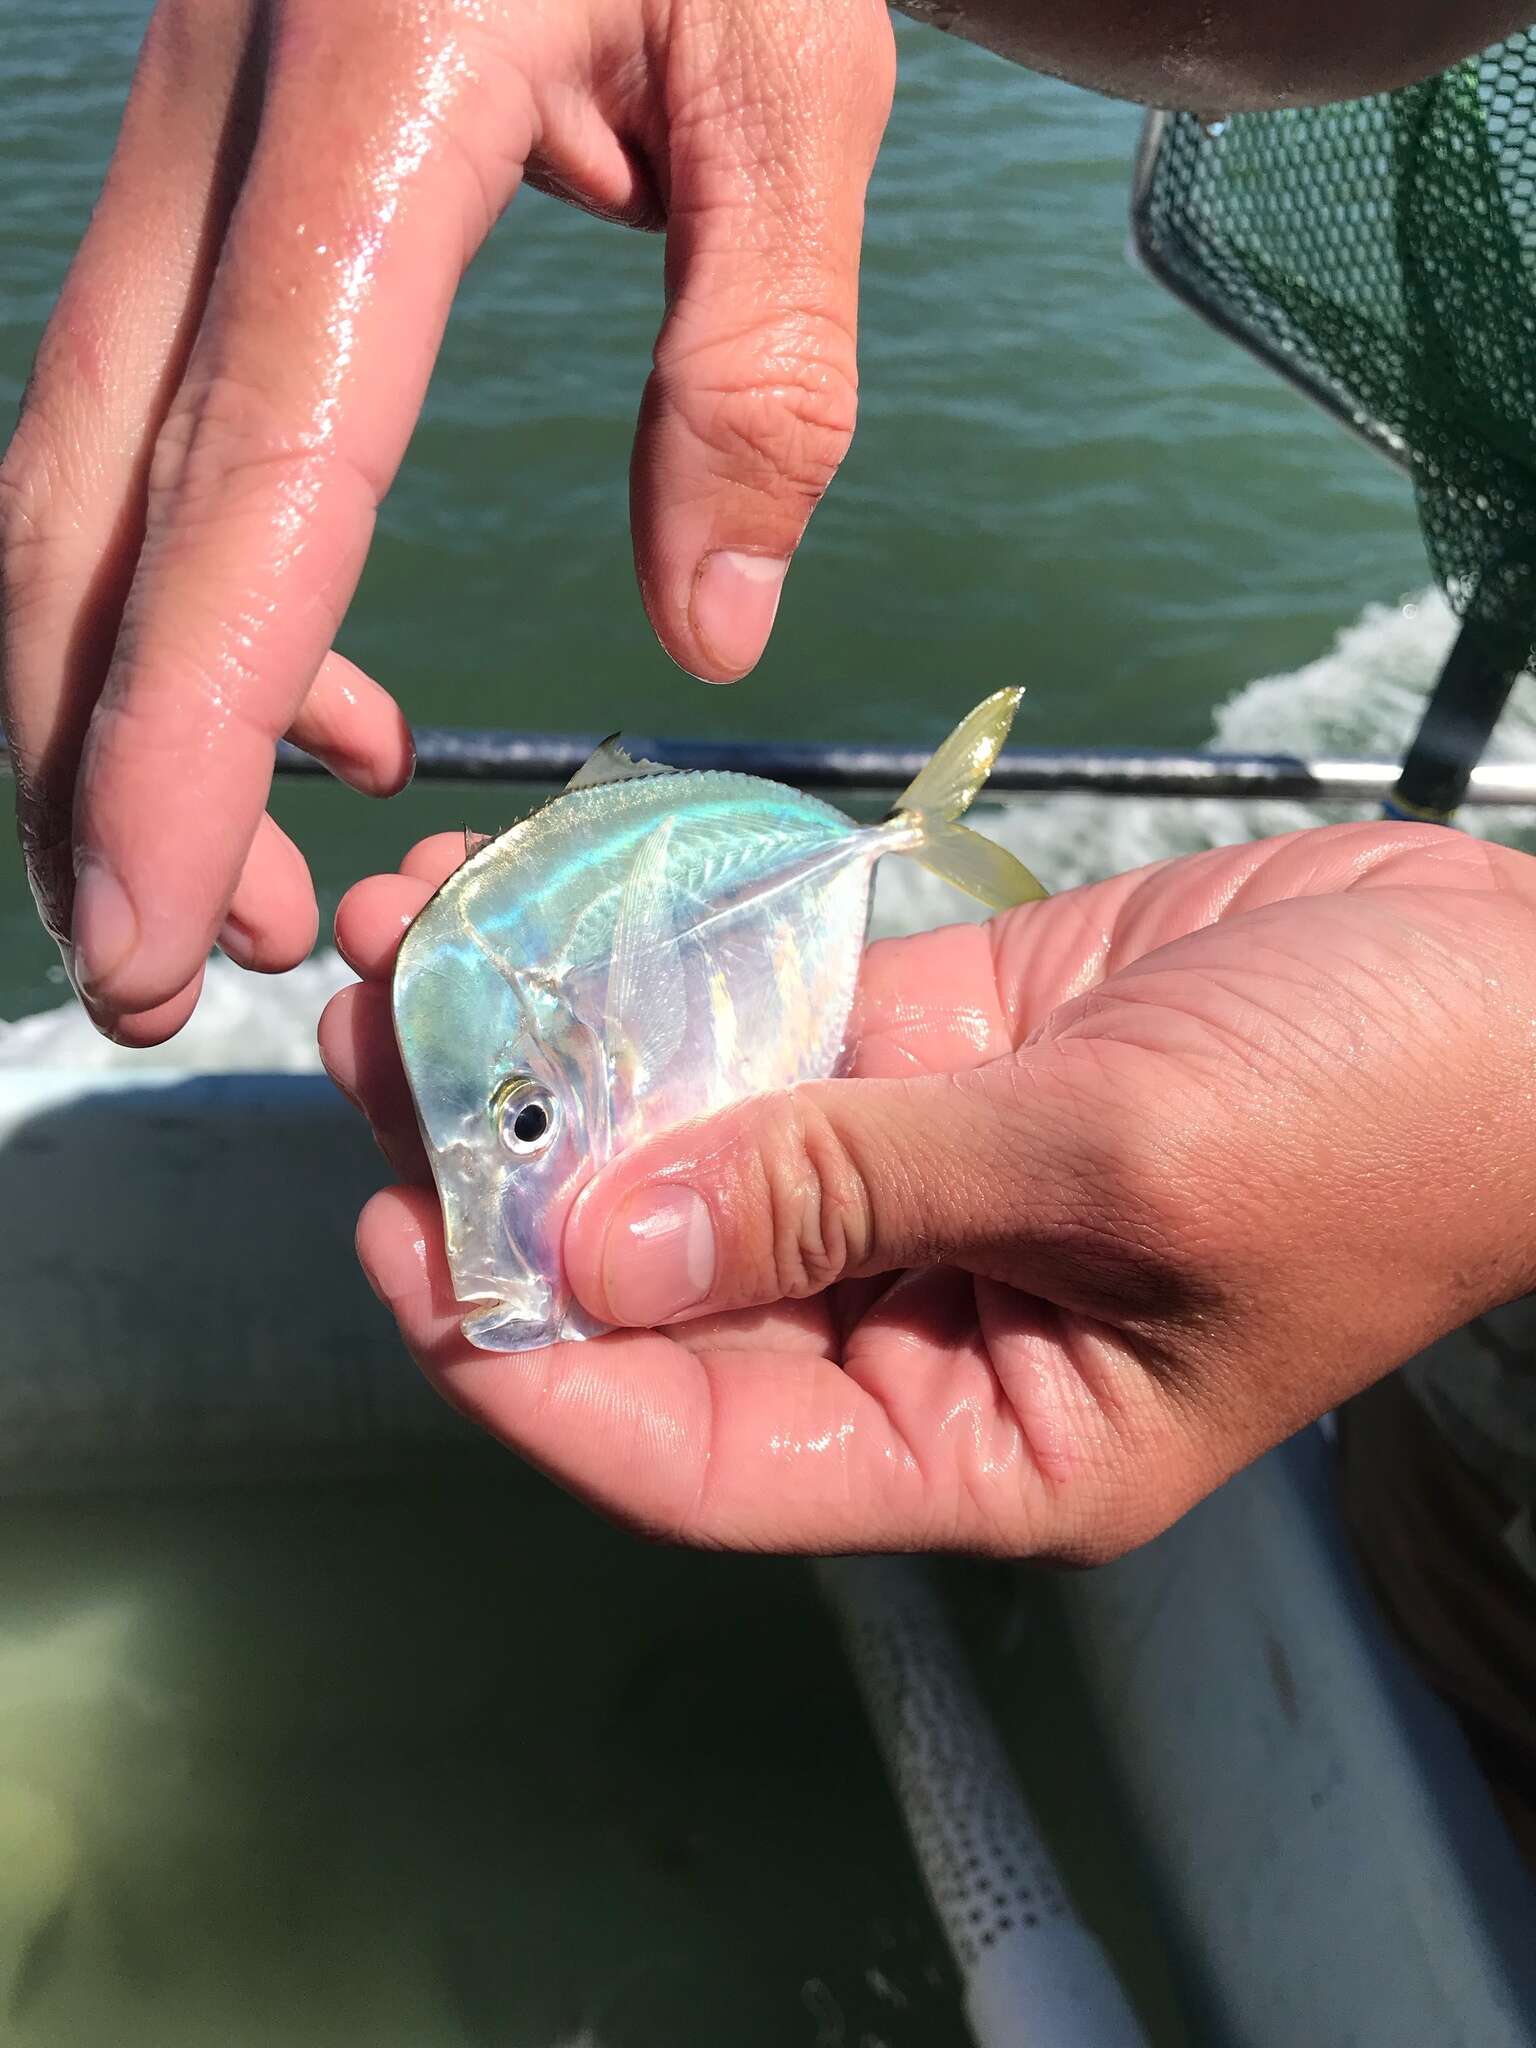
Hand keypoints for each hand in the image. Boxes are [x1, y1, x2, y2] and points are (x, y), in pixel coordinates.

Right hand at [0, 0, 894, 1044]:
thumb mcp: (797, 70)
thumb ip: (761, 358)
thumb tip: (710, 628)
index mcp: (369, 115)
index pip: (252, 482)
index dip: (179, 724)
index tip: (148, 921)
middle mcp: (223, 149)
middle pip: (92, 508)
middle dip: (95, 764)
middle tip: (170, 967)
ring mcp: (187, 162)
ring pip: (84, 483)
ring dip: (128, 706)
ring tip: (245, 881)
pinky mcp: (210, 192)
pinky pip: (156, 429)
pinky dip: (204, 598)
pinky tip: (324, 698)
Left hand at [321, 820, 1535, 1555]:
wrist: (1516, 972)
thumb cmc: (1383, 1114)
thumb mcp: (1117, 1162)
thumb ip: (854, 1193)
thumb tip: (598, 1251)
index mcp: (983, 1441)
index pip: (703, 1454)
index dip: (533, 1370)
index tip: (393, 1244)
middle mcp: (922, 1328)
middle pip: (663, 1284)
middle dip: (508, 1171)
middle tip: (366, 1040)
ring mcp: (918, 1180)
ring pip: (692, 1139)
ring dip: (562, 1049)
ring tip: (417, 938)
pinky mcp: (931, 1052)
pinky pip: (769, 1025)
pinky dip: (664, 969)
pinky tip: (560, 892)